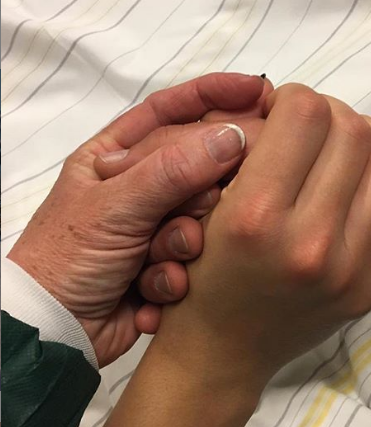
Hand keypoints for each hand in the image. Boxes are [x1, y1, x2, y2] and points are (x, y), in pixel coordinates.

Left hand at [6, 73, 270, 366]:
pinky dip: (177, 277)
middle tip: (206, 204)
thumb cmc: (66, 258)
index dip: (218, 95)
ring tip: (158, 260)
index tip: (262, 92)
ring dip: (186, 242)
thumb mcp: (115, 207)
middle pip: (203, 167)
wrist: (52, 334)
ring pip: (207, 218)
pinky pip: (199, 260)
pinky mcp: (171, 267)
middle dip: (205, 191)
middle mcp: (142, 187)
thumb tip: (235, 136)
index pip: (173, 110)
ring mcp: (157, 228)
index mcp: (117, 155)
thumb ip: (173, 170)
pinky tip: (152, 290)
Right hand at [149, 84, 370, 386]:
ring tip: (350, 143)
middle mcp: (307, 243)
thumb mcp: (200, 206)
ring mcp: (349, 270)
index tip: (285, 110)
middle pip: (353, 133)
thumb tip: (290, 98)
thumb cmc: (198, 275)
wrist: (220, 353)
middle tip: (316, 126)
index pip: (306, 113)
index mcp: (254, 216)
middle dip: (334, 113)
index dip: (297, 96)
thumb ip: (244, 148)